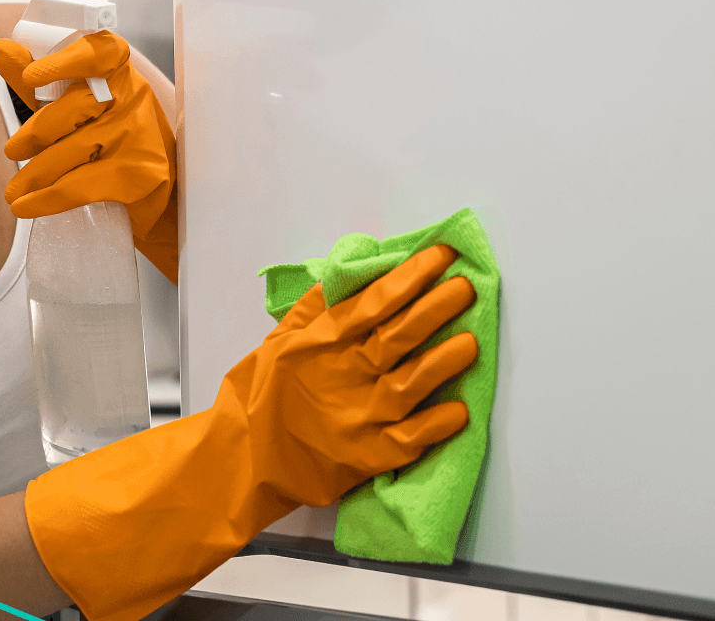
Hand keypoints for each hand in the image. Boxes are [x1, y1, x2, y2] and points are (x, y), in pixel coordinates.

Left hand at [0, 31, 178, 280]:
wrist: (159, 189)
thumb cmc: (112, 137)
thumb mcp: (78, 105)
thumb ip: (41, 81)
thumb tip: (0, 50)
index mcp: (119, 72)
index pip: (98, 54)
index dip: (65, 61)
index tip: (31, 76)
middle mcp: (134, 98)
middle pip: (75, 107)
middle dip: (36, 133)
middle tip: (11, 151)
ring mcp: (138, 136)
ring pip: (73, 150)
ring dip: (35, 174)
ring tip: (13, 190)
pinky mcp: (138, 175)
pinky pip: (81, 186)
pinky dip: (46, 199)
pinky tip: (26, 207)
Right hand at [23, 242, 476, 620]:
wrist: (242, 458)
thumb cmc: (261, 395)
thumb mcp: (281, 338)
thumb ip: (318, 303)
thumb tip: (352, 261)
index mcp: (321, 342)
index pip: (374, 301)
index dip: (410, 276)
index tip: (441, 256)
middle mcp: (342, 375)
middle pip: (398, 336)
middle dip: (435, 308)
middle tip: (466, 287)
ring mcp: (356, 418)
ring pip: (410, 384)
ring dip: (443, 361)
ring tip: (471, 341)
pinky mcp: (365, 457)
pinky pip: (408, 441)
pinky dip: (434, 427)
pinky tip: (459, 411)